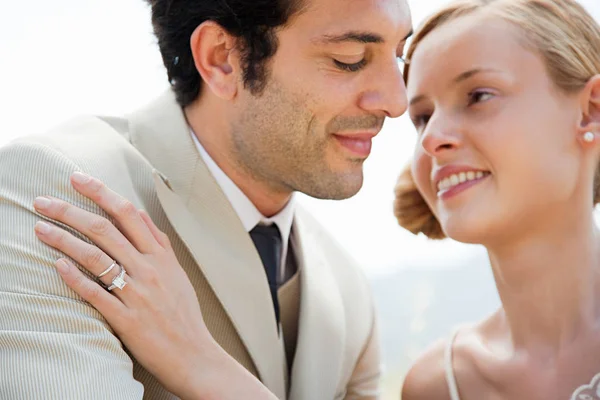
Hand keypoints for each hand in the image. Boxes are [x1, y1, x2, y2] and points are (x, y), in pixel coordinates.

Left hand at [33, 172, 275, 399]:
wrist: (193, 352)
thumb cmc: (183, 312)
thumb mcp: (177, 272)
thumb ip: (159, 243)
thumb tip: (141, 215)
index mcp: (161, 256)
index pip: (128, 214)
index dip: (101, 192)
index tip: (78, 178)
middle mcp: (149, 270)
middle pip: (104, 230)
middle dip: (70, 211)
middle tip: (43, 200)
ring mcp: (137, 294)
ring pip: (96, 257)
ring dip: (64, 240)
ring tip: (40, 228)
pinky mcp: (126, 319)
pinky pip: (96, 294)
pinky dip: (75, 278)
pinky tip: (58, 264)